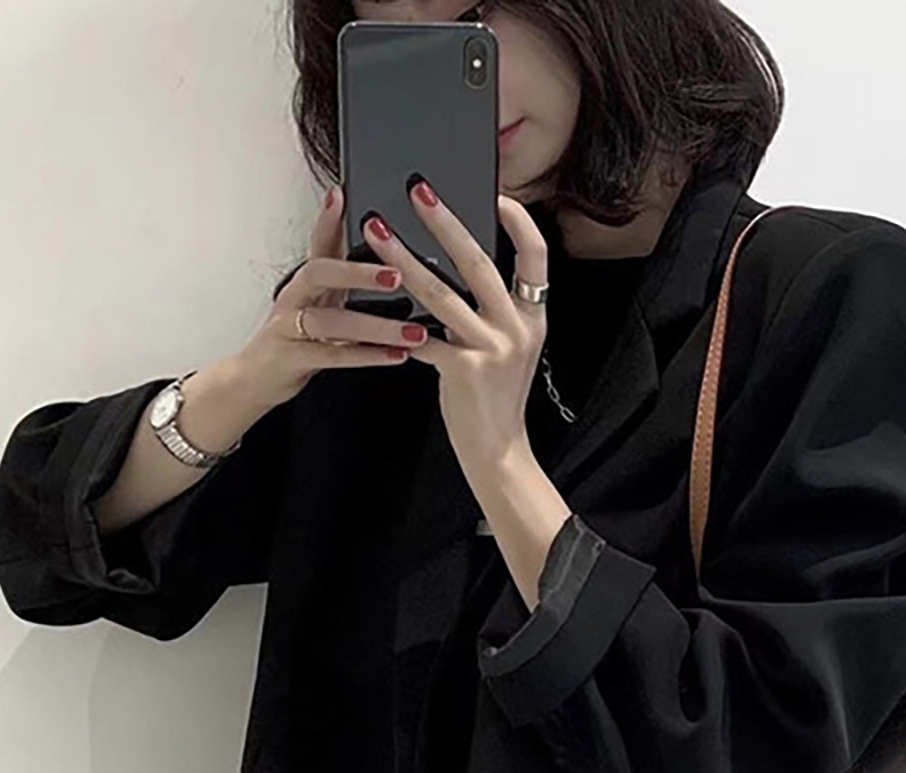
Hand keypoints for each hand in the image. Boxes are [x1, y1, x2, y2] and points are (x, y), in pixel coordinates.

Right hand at [236, 186, 429, 407]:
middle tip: (397, 273)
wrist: (256, 379)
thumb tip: (390, 262)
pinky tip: (395, 356)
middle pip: (320, 273)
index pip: (318, 243)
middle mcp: (294, 297)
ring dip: (376, 325)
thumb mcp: (320, 306)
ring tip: (413, 331)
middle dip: (358, 271)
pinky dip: (365, 356)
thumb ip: (346, 286)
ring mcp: (289, 327)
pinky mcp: (292, 358)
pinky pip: (331, 356)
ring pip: (330, 321)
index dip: (328, 219)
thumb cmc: (295, 342)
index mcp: (305, 283)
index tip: (343, 194)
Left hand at [360, 180, 548, 490]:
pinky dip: (397, 323)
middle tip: (417, 190)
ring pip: (442, 294)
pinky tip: (370, 305)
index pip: (535, 255)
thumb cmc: (495, 395)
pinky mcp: (464, 370)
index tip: (495, 195)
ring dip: (404, 259)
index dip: (517, 220)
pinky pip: (423, 338)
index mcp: (533, 315)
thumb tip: (460, 262)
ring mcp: (492, 349)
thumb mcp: (510, 345)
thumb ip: (495, 308)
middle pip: (479, 263)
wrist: (497, 448)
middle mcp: (518, 328)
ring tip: (376, 231)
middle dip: (445, 222)